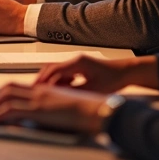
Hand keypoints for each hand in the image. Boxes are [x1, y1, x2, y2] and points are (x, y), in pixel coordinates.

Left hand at [0, 83, 109, 134]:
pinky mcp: (39, 109)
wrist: (100, 110)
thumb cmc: (89, 112)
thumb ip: (51, 113)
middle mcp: (40, 91)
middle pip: (8, 88)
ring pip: (6, 97)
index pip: (18, 86)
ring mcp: (39, 98)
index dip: (3, 93)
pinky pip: (11, 109)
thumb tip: (41, 123)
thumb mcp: (65, 111)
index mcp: (46, 90)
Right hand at [35, 54, 158, 91]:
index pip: (54, 71)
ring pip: (56, 71)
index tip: (36, 91)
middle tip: (32, 92)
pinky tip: (58, 91)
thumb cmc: (113, 79)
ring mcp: (76, 63)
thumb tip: (59, 98)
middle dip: (41, 80)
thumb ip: (75, 92)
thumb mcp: (94, 89)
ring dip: (49, 81)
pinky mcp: (79, 68)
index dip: (44, 82)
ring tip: (42, 93)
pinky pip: (63, 74)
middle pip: (51, 68)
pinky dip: (57, 82)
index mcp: (78, 62)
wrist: (126, 72)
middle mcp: (75, 60)